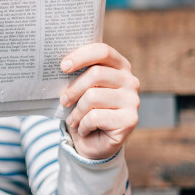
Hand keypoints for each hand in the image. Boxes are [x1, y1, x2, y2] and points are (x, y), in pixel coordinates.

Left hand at [60, 43, 139, 159]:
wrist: (93, 143)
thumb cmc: (84, 110)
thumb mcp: (80, 89)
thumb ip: (77, 74)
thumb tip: (62, 65)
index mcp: (120, 66)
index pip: (103, 51)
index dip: (81, 56)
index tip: (63, 67)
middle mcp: (130, 81)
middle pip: (96, 74)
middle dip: (74, 88)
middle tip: (63, 100)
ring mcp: (133, 100)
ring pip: (93, 96)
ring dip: (77, 111)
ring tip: (74, 119)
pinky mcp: (130, 120)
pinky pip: (96, 116)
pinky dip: (83, 125)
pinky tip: (84, 129)